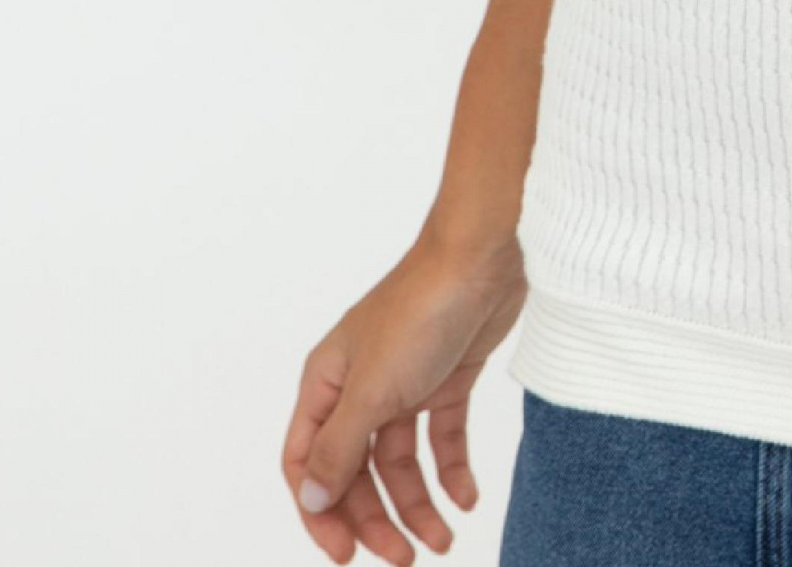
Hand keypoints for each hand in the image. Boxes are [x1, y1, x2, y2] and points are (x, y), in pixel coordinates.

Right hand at [281, 227, 527, 562]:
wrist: (485, 256)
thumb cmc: (420, 310)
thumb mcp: (372, 389)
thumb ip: (339, 448)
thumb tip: (311, 499)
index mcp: (327, 384)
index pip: (306, 463)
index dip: (320, 513)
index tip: (347, 554)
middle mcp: (360, 387)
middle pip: (356, 471)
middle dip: (376, 518)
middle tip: (404, 560)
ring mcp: (404, 383)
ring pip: (400, 461)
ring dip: (417, 505)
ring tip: (441, 542)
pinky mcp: (446, 378)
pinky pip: (442, 438)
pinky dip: (452, 471)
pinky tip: (466, 499)